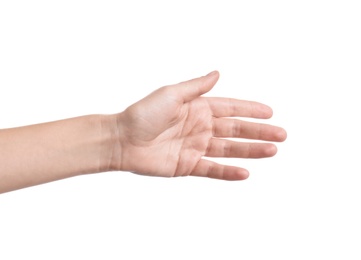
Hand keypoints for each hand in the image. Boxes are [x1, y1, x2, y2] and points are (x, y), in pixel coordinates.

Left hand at [113, 71, 286, 179]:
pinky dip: (228, 172)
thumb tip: (217, 73)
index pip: (230, 108)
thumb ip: (197, 87)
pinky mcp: (187, 165)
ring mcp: (195, 147)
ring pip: (229, 150)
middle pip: (235, 130)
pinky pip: (213, 169)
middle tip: (281, 135)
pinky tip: (245, 172)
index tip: (270, 112)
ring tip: (272, 151)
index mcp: (197, 108)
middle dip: (258, 132)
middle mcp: (199, 127)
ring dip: (251, 151)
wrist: (123, 140)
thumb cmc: (143, 114)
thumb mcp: (171, 94)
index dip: (250, 110)